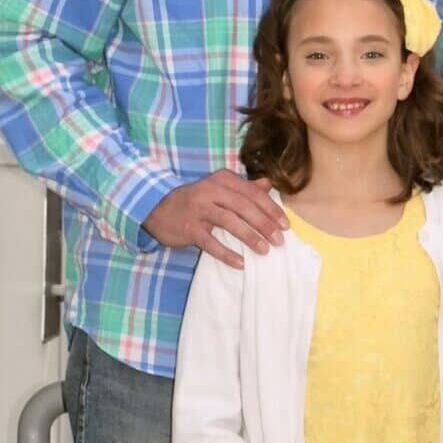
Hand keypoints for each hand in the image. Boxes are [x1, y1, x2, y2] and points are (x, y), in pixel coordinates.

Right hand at [143, 170, 285, 267]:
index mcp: (222, 179)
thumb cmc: (195, 200)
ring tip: (264, 251)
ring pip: (229, 222)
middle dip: (264, 224)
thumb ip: (244, 187)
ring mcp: (198, 209)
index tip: (285, 225)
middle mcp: (210, 190)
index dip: (271, 209)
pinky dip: (226, 254)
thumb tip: (268, 184)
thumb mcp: (218, 188)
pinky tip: (240, 263)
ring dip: (249, 237)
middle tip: (279, 240)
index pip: (252, 193)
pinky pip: (210, 242)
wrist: (157, 209)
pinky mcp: (188, 228)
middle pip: (244, 207)